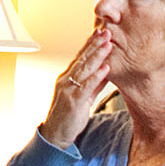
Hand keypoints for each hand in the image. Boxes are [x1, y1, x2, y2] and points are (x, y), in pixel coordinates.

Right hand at [40, 21, 116, 145]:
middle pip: (82, 58)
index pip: (80, 56)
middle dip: (95, 43)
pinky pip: (86, 86)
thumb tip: (107, 70)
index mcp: (68, 76)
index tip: (101, 30)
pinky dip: (96, 76)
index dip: (91, 43)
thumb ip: (94, 83)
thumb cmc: (70, 115)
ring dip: (97, 55)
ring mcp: (68, 89)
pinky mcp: (73, 101)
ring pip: (84, 69)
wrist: (56, 135)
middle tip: (106, 30)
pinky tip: (105, 68)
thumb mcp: (84, 96)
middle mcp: (66, 79)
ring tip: (108, 44)